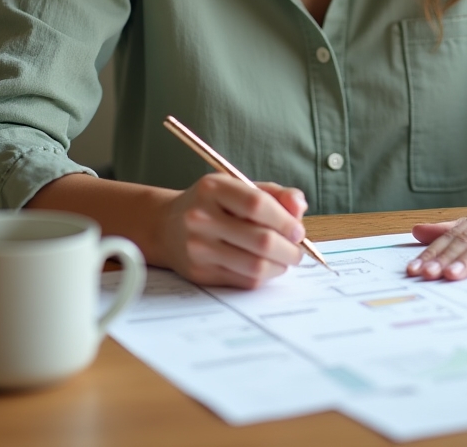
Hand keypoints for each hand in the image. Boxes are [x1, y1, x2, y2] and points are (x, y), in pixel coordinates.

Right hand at [158, 175, 307, 288]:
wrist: (166, 226)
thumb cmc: (212, 204)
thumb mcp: (238, 187)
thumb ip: (274, 194)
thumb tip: (300, 206)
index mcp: (213, 188)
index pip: (257, 204)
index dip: (285, 220)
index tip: (298, 231)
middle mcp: (201, 217)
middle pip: (260, 240)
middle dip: (289, 249)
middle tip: (297, 250)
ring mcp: (198, 248)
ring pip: (254, 265)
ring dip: (279, 266)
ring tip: (284, 260)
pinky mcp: (199, 273)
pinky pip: (243, 280)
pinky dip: (263, 276)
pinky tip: (266, 266)